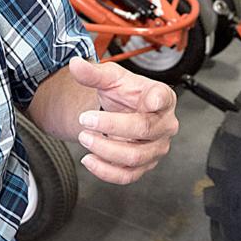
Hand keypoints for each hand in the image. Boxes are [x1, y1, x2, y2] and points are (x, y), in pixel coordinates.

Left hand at [67, 57, 178, 184]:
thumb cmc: (125, 93)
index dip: (158, 100)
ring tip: (84, 137)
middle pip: (143, 129)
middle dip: (111, 126)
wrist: (123, 111)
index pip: (163, 97)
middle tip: (85, 119)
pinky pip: (127, 176)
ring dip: (104, 149)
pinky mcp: (144, 165)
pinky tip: (88, 159)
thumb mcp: (111, 78)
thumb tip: (75, 64)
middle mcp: (165, 124)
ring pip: (134, 157)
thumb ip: (94, 72)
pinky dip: (105, 171)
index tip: (151, 100)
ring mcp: (156, 148)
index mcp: (162, 97)